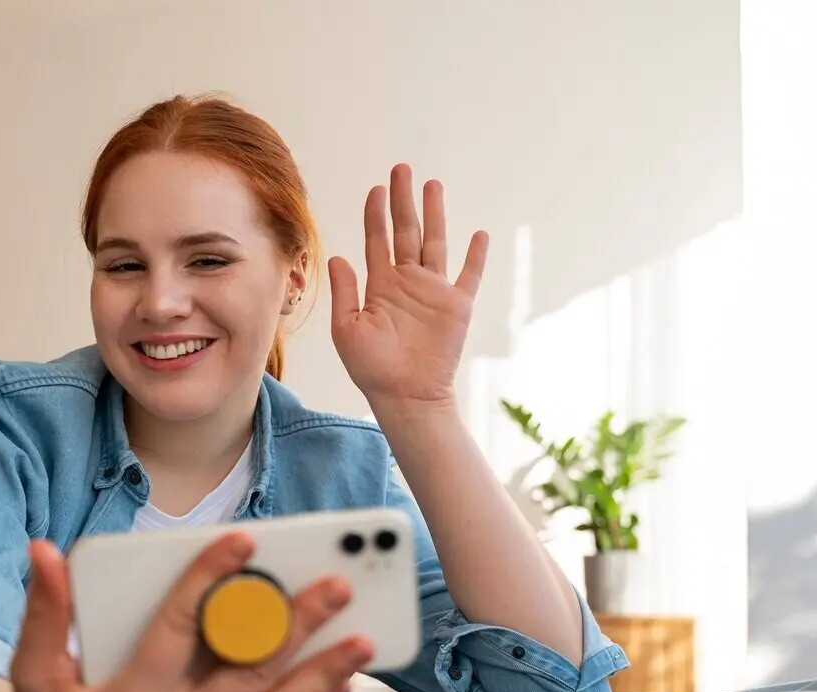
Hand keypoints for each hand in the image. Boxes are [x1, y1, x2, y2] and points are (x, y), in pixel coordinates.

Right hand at [1, 533, 372, 691]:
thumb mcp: (33, 675)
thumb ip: (45, 612)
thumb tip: (45, 554)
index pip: (180, 629)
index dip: (211, 581)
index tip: (242, 545)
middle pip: (247, 670)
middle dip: (295, 623)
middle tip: (333, 586)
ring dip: (322, 673)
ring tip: (359, 638)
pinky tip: (338, 685)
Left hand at [329, 163, 489, 410]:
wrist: (406, 396)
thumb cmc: (372, 369)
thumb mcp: (347, 329)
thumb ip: (344, 292)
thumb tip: (337, 257)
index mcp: (381, 285)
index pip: (377, 240)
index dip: (375, 213)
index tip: (375, 188)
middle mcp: (408, 282)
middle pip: (406, 231)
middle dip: (403, 200)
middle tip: (401, 169)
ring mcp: (434, 292)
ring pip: (436, 243)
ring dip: (435, 214)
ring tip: (433, 185)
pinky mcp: (457, 306)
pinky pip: (469, 275)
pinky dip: (475, 256)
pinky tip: (479, 234)